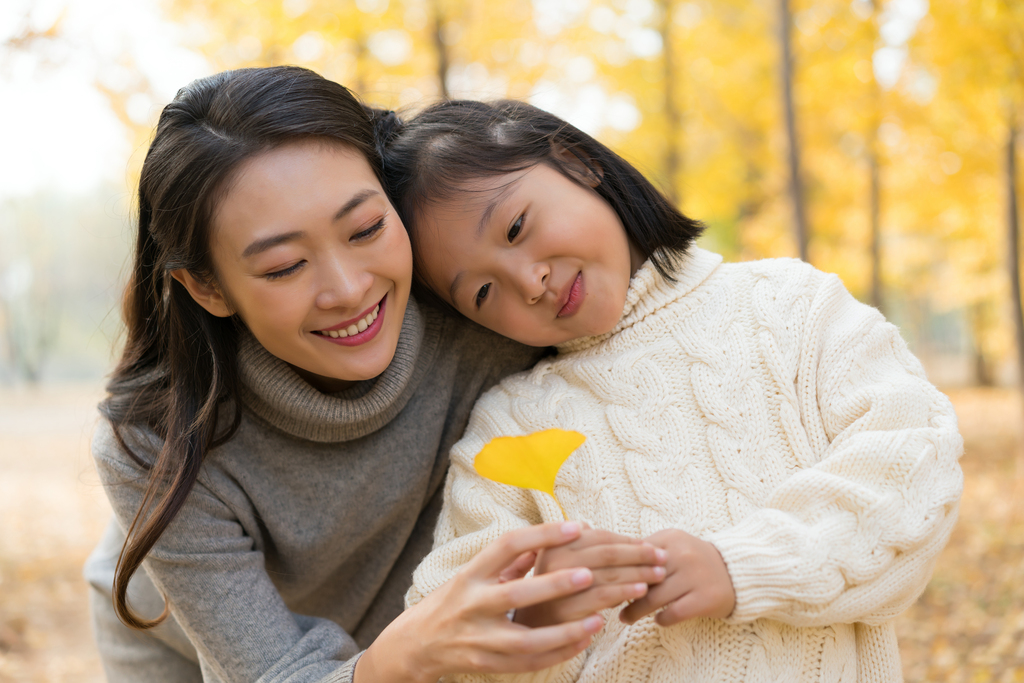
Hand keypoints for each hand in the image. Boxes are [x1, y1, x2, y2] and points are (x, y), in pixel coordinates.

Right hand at [356, 522, 605, 682]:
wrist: (416, 644)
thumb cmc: (452, 601)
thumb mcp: (471, 574)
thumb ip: (507, 560)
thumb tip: (542, 541)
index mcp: (470, 574)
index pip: (506, 546)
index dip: (541, 534)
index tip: (575, 527)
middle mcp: (472, 604)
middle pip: (515, 594)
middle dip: (553, 586)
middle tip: (588, 574)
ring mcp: (478, 638)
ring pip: (525, 639)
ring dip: (564, 632)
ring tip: (598, 620)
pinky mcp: (486, 663)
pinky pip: (528, 662)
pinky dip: (557, 654)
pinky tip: (582, 642)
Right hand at [514, 527, 666, 627]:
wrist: (530, 624)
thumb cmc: (552, 590)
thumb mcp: (558, 561)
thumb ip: (579, 544)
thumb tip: (609, 532)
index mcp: (554, 544)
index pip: (598, 537)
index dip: (627, 540)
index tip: (650, 545)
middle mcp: (553, 561)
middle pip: (606, 553)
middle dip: (639, 554)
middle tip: (662, 557)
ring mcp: (558, 586)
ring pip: (608, 574)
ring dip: (638, 573)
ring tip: (659, 574)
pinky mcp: (566, 610)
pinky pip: (603, 597)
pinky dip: (625, 592)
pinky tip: (641, 591)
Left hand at [618, 528, 734, 626]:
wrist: (736, 571)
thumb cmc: (693, 561)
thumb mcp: (671, 546)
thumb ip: (644, 551)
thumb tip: (608, 565)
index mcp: (670, 538)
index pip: (635, 555)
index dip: (617, 571)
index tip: (602, 583)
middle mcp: (683, 555)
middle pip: (642, 577)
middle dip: (622, 592)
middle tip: (607, 603)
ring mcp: (695, 577)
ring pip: (655, 597)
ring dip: (636, 610)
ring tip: (625, 617)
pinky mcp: (706, 598)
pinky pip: (674, 613)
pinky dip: (662, 619)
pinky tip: (657, 620)